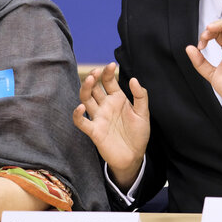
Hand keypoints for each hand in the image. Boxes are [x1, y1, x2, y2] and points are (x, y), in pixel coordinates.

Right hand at [72, 62, 149, 189]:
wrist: (134, 157)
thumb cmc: (138, 134)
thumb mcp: (143, 113)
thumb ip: (140, 96)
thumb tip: (134, 79)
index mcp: (117, 99)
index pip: (108, 81)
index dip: (108, 72)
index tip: (112, 65)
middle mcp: (105, 105)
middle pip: (94, 87)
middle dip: (93, 77)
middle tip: (96, 71)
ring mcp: (98, 117)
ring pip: (86, 99)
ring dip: (85, 89)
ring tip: (89, 80)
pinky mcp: (94, 131)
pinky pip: (82, 122)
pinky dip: (78, 115)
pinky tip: (81, 108)